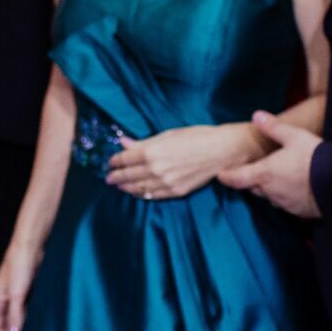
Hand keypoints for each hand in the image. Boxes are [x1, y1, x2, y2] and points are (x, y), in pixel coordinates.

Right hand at [0, 244, 37, 330]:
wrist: (31, 244)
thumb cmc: (20, 265)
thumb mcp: (18, 294)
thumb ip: (15, 316)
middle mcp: (3, 299)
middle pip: (5, 325)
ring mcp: (15, 295)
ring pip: (16, 318)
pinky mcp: (26, 290)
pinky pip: (26, 310)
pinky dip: (31, 320)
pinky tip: (39, 327)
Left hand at [106, 124, 262, 201]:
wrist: (222, 151)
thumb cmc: (196, 137)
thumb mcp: (167, 135)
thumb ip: (143, 142)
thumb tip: (123, 142)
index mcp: (152, 151)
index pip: (125, 159)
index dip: (115, 161)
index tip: (110, 163)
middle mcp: (156, 169)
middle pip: (129, 175)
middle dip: (116, 176)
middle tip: (109, 178)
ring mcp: (166, 182)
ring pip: (139, 188)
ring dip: (126, 187)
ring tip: (120, 186)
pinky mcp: (176, 191)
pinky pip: (154, 195)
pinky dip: (142, 194)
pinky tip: (137, 192)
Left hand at [220, 111, 322, 218]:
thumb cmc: (314, 157)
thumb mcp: (294, 136)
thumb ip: (273, 127)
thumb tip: (256, 115)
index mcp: (265, 173)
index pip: (237, 178)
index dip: (227, 176)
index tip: (221, 175)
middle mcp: (271, 191)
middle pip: (253, 188)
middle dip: (251, 181)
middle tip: (251, 172)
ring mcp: (284, 203)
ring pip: (270, 197)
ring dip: (269, 189)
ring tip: (277, 178)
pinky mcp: (298, 211)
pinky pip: (286, 204)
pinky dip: (285, 196)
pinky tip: (295, 188)